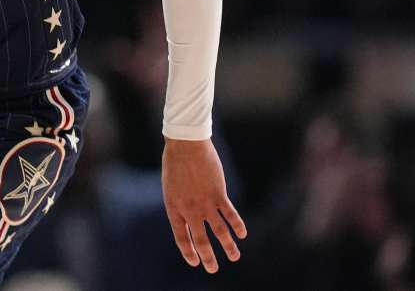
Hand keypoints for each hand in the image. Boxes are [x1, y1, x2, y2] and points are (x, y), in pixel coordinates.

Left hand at [161, 137, 246, 272]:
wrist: (185, 145)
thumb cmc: (176, 163)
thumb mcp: (171, 187)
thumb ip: (180, 203)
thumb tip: (190, 216)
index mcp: (174, 208)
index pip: (181, 237)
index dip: (188, 251)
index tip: (195, 262)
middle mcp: (189, 210)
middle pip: (200, 240)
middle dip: (208, 257)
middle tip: (213, 269)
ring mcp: (205, 203)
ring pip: (219, 231)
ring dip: (227, 246)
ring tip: (234, 257)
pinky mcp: (219, 194)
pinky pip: (230, 215)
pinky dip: (237, 225)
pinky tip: (242, 235)